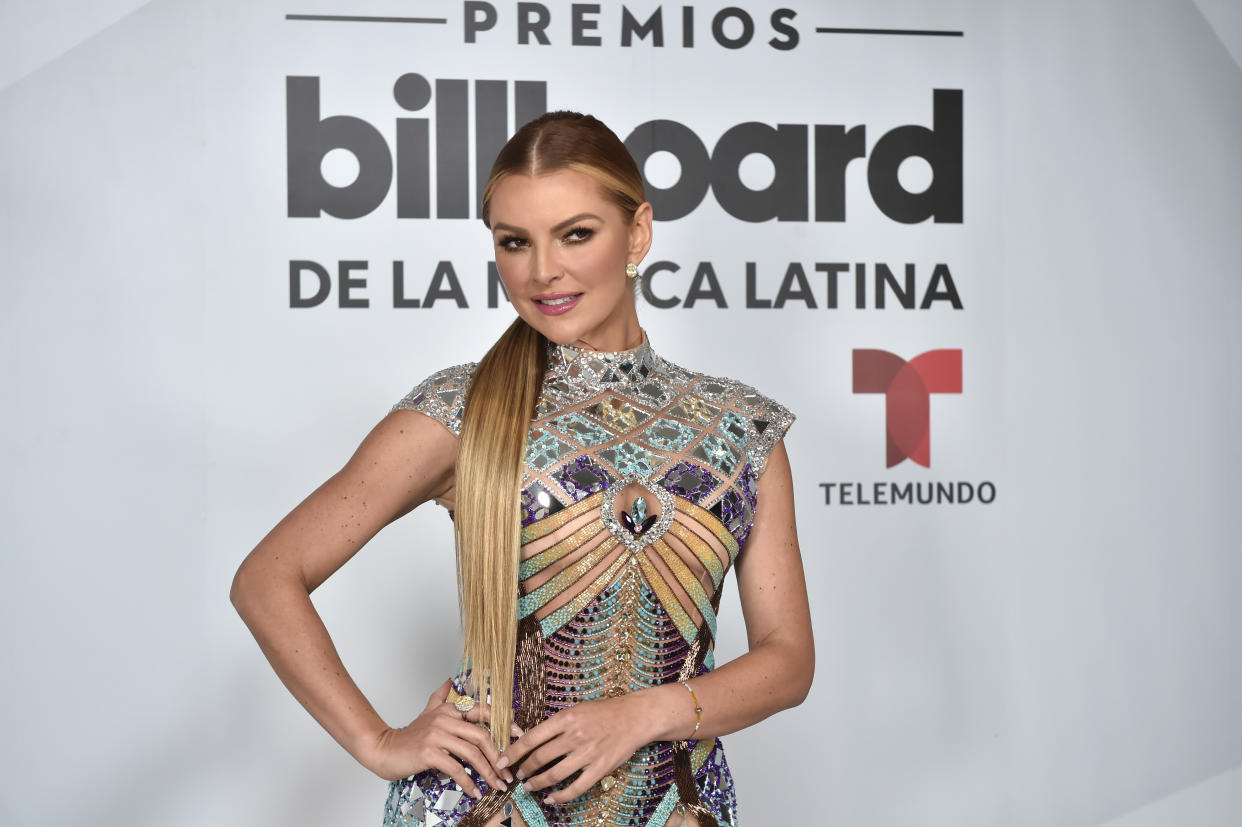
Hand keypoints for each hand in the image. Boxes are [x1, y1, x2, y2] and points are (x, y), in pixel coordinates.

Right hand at [364, 679, 521, 797]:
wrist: (384, 749)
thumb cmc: (409, 735)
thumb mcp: (427, 712)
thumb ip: (441, 697)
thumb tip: (450, 680)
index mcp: (450, 709)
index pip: (484, 712)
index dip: (503, 723)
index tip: (518, 736)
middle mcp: (445, 718)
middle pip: (482, 736)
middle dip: (499, 757)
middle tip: (508, 773)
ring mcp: (437, 735)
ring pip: (472, 754)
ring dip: (488, 773)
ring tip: (497, 785)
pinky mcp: (430, 752)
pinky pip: (456, 769)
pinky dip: (468, 782)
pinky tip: (475, 791)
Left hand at [495, 694, 650, 803]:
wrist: (635, 716)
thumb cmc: (604, 711)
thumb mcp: (576, 710)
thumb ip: (554, 725)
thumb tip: (527, 737)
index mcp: (565, 718)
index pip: (531, 738)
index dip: (513, 752)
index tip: (501, 761)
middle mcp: (574, 736)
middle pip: (539, 758)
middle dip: (524, 770)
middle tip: (518, 775)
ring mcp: (587, 753)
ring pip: (554, 775)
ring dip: (537, 784)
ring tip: (530, 787)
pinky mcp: (599, 768)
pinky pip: (575, 788)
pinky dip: (560, 796)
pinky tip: (551, 798)